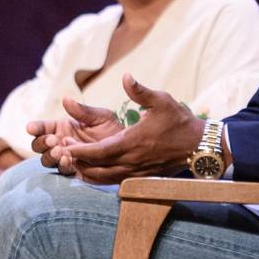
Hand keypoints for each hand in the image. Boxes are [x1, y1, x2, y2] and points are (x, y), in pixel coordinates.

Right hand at [26, 98, 123, 173]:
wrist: (130, 152)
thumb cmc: (114, 131)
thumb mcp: (101, 117)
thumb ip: (82, 111)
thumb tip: (66, 99)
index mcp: (62, 128)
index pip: (42, 128)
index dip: (35, 128)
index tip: (31, 127)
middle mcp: (60, 144)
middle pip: (39, 146)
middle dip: (41, 144)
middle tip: (52, 140)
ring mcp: (66, 159)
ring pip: (47, 160)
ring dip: (50, 156)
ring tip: (61, 152)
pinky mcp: (75, 173)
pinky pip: (62, 172)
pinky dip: (62, 167)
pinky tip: (69, 161)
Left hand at [55, 74, 206, 184]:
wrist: (199, 146)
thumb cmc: (179, 121)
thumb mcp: (162, 100)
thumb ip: (140, 91)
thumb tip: (126, 76)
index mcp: (133, 143)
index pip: (99, 152)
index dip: (79, 151)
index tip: (64, 146)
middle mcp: (132, 161)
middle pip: (97, 167)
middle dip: (77, 161)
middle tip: (59, 153)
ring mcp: (136, 172)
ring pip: (104, 178)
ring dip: (85, 172)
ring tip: (69, 162)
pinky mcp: (140, 177)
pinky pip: (113, 181)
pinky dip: (98, 178)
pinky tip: (89, 171)